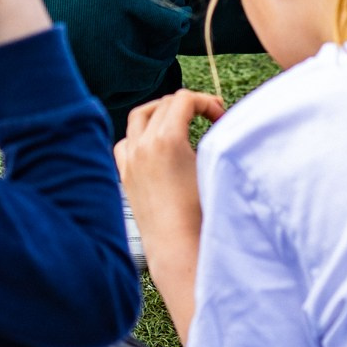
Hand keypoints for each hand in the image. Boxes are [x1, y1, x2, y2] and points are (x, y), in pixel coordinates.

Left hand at [117, 90, 222, 334]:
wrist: (177, 248)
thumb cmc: (201, 214)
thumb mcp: (212, 167)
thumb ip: (214, 138)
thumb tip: (222, 123)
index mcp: (165, 140)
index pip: (184, 99)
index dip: (206, 102)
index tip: (220, 116)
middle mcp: (142, 145)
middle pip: (163, 104)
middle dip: (188, 105)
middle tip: (208, 116)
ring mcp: (129, 160)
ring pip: (139, 117)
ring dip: (159, 112)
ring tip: (178, 120)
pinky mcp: (124, 175)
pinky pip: (125, 141)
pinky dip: (138, 134)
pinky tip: (152, 143)